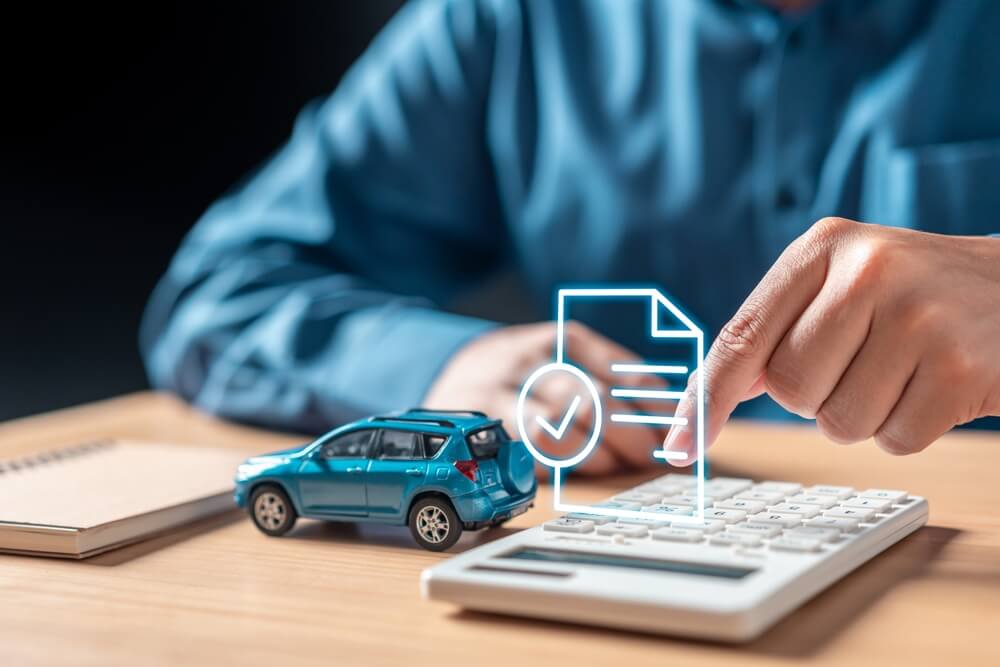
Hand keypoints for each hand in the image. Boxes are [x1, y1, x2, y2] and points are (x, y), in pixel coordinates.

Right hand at [423, 321, 668, 474]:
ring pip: (557, 426)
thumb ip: (604, 371)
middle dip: (630, 432)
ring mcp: (501, 396)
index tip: (677, 420)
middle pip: (590, 398)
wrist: (445, 369)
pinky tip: (589, 466)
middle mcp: (527, 363)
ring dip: (600, 451)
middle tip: (653, 452)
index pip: (616, 368)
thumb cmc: (522, 368)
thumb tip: (667, 409)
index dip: (651, 399)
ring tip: (621, 462)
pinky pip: (529, 450)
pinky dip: (565, 463)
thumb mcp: (558, 349)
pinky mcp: (484, 428)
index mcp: (556, 340)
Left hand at [664, 218, 999, 457]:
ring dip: (864, 414)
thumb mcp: (846, 280)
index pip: (742, 336)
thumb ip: (780, 325)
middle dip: (816, 396)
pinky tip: (935, 384)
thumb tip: (713, 392)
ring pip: (838, 423)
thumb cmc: (915, 292)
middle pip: (788, 390)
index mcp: (825, 248)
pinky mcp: (960, 370)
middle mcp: (868, 272)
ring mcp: (919, 319)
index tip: (681, 444)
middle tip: (864, 360)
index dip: (707, 398)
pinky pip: (894, 441)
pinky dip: (908, 428)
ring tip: (903, 368)